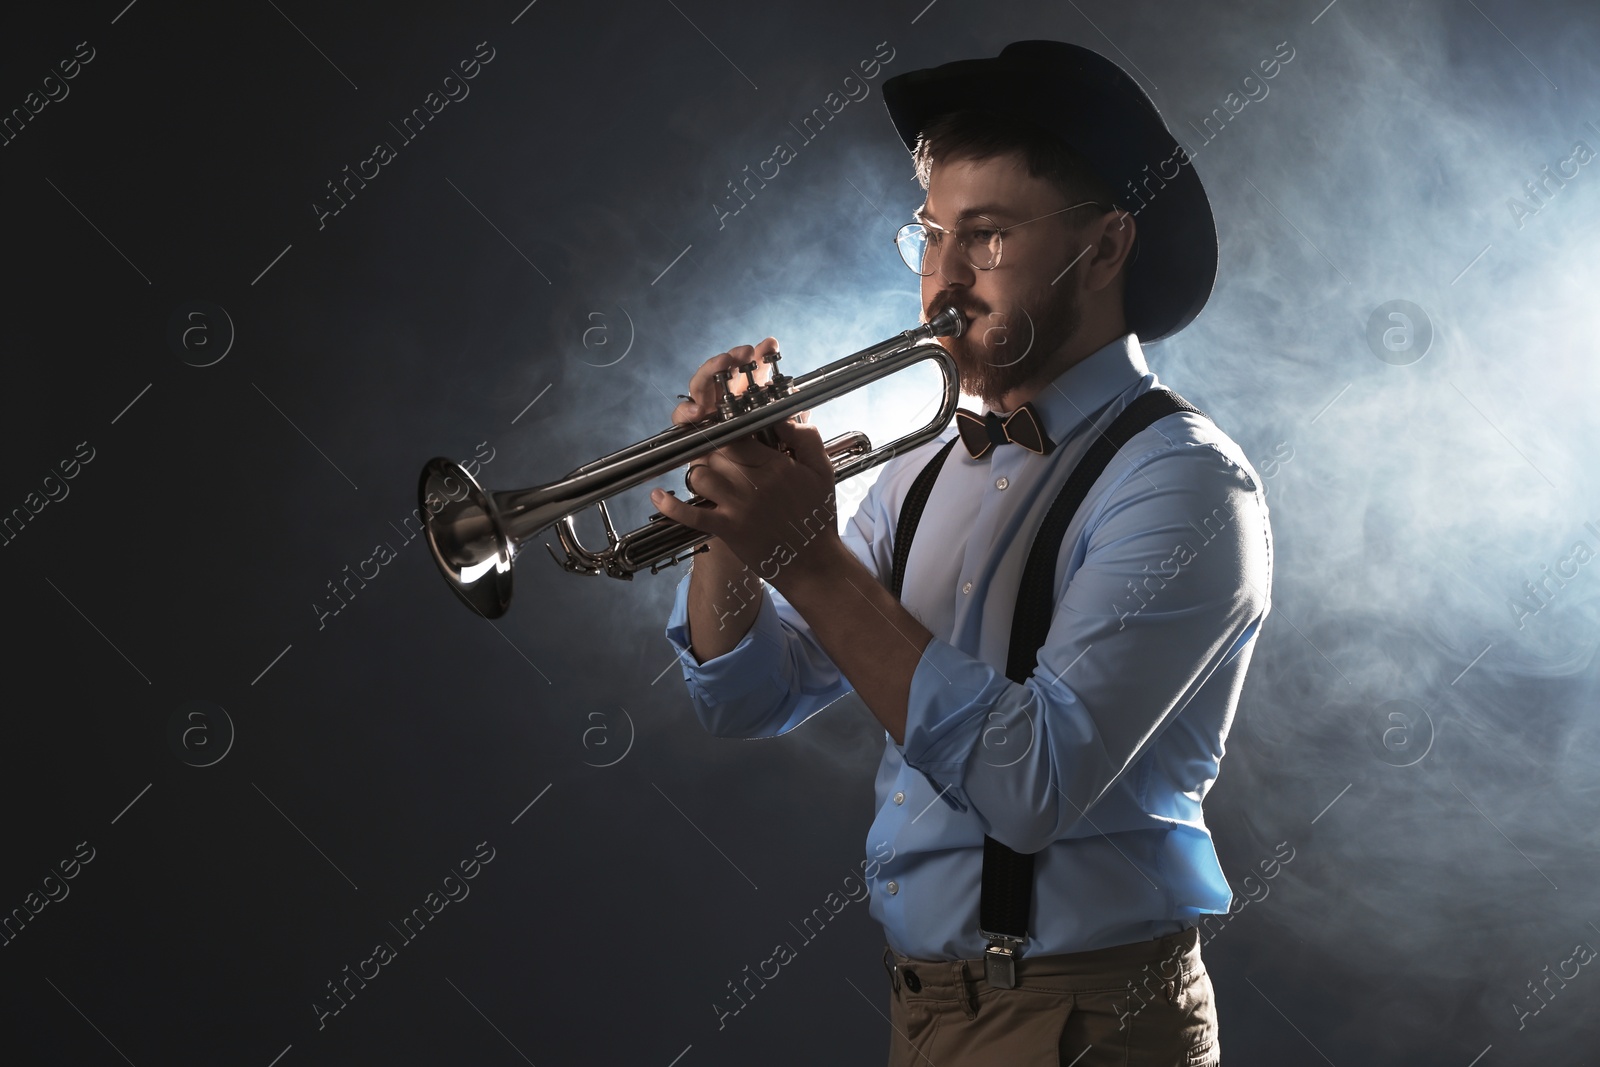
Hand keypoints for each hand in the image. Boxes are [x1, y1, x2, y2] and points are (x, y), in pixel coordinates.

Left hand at [652, 338, 840, 589]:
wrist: (812, 564)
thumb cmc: (817, 516)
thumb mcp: (822, 472)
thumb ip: (806, 439)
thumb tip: (785, 417)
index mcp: (776, 465)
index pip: (739, 433)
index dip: (729, 427)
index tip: (727, 426)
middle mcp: (753, 483)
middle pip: (715, 450)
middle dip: (712, 447)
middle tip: (717, 451)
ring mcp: (736, 507)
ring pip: (700, 475)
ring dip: (699, 472)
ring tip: (709, 474)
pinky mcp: (726, 529)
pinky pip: (691, 515)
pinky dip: (671, 506)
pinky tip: (656, 496)